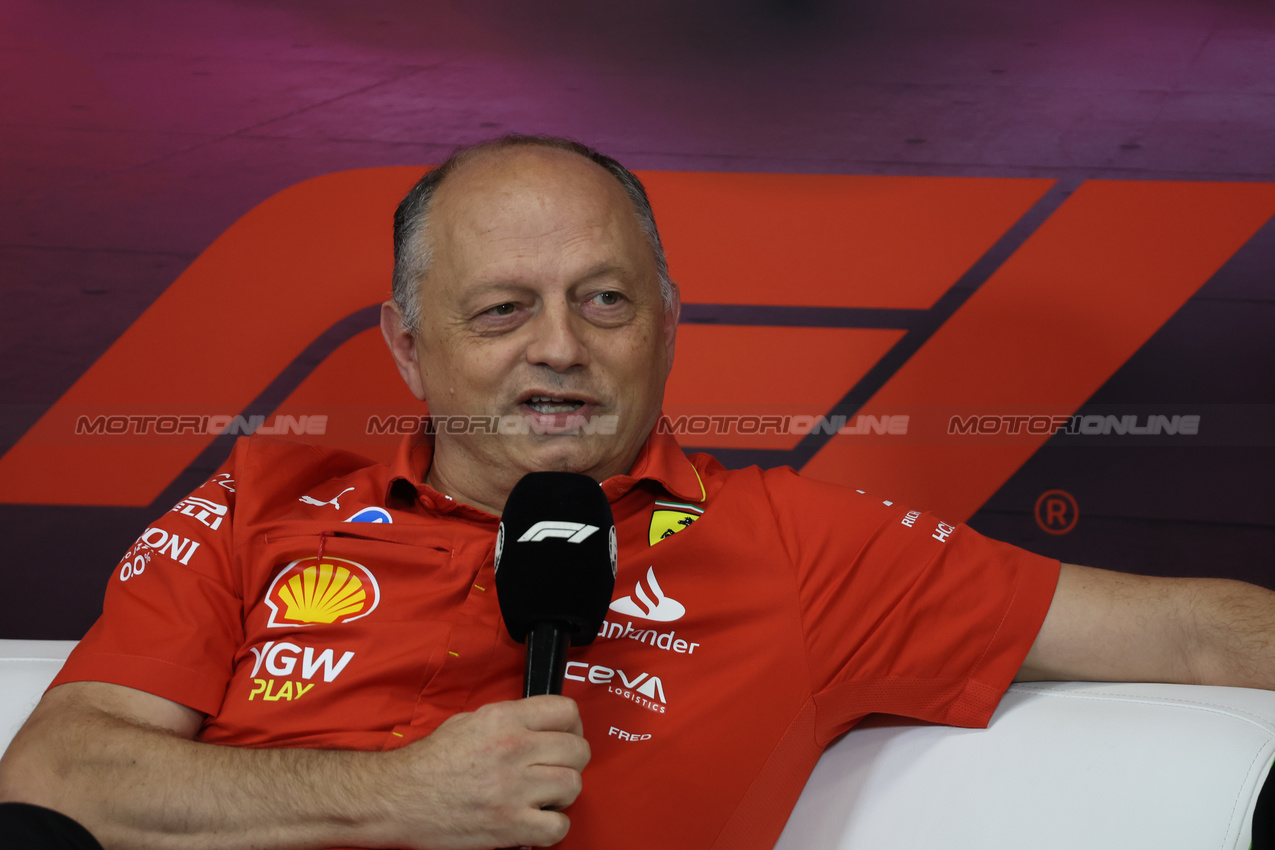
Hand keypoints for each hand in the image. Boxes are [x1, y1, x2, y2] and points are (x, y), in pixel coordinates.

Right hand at [383, 696, 590, 849]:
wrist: (397, 798)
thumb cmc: (429, 763)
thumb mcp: (468, 721)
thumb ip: (509, 719)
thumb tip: (539, 726)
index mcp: (504, 719)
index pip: (566, 711)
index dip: (572, 725)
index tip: (566, 736)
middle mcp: (513, 749)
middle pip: (578, 750)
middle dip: (571, 760)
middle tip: (555, 768)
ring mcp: (514, 789)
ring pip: (573, 785)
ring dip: (562, 793)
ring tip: (544, 795)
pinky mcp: (509, 825)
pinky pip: (558, 827)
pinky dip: (552, 827)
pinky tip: (536, 820)